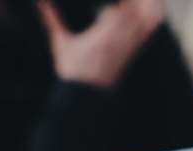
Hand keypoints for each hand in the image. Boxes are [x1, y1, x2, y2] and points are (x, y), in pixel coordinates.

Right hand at [37, 0, 166, 88]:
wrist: (87, 97)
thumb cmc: (73, 71)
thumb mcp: (60, 43)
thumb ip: (51, 19)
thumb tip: (39, 1)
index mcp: (103, 36)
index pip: (119, 11)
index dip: (124, 2)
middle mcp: (119, 41)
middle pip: (137, 13)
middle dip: (137, 2)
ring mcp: (128, 47)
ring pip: (146, 22)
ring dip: (148, 6)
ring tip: (149, 0)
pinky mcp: (132, 52)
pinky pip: (146, 34)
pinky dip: (150, 20)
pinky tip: (153, 9)